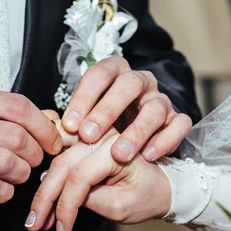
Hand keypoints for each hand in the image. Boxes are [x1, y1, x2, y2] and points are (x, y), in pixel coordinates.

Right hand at [0, 82, 62, 206]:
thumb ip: (2, 112)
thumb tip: (48, 118)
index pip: (16, 105)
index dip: (42, 125)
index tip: (51, 139)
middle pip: (16, 136)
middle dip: (35, 153)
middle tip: (33, 160)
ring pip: (6, 162)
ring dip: (21, 174)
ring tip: (16, 176)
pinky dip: (3, 192)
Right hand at [25, 128, 171, 230]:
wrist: (160, 186)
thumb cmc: (147, 196)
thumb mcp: (121, 206)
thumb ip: (91, 200)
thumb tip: (61, 198)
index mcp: (116, 150)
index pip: (79, 178)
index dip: (65, 206)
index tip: (61, 230)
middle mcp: (101, 136)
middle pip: (61, 166)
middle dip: (45, 198)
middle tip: (34, 224)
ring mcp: (91, 136)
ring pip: (55, 160)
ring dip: (44, 189)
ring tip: (37, 215)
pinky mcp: (83, 141)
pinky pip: (58, 155)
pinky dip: (48, 176)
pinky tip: (43, 197)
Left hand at [60, 56, 191, 162]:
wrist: (137, 149)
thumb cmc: (106, 132)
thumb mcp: (86, 125)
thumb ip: (72, 126)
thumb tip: (51, 130)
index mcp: (115, 75)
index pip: (100, 74)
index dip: (84, 98)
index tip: (70, 125)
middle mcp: (140, 83)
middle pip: (129, 85)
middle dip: (107, 111)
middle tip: (89, 137)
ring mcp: (161, 100)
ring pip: (155, 108)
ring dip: (136, 132)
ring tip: (119, 155)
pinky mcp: (177, 120)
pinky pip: (179, 125)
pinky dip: (166, 140)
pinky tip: (148, 156)